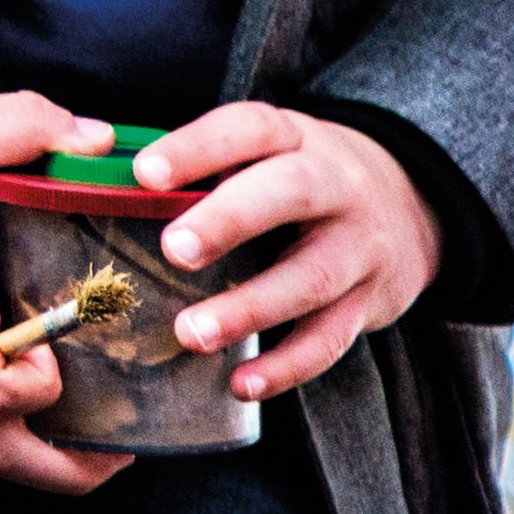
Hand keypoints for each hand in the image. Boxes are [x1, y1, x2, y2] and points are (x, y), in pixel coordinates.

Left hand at [137, 100, 441, 409]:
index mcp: (297, 140)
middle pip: (290, 194)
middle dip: (231, 221)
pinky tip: (242, 383)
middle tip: (175, 251)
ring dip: (250, 309)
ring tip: (192, 333)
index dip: (198, 149)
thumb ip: (208, 167)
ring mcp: (360, 247)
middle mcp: (337, 186)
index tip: (145, 174)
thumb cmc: (304, 179)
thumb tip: (104, 188)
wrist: (409, 206)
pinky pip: (331, 340)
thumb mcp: (270, 151)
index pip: (250, 130)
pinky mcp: (372, 302)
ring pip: (310, 278)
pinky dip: (286, 367)